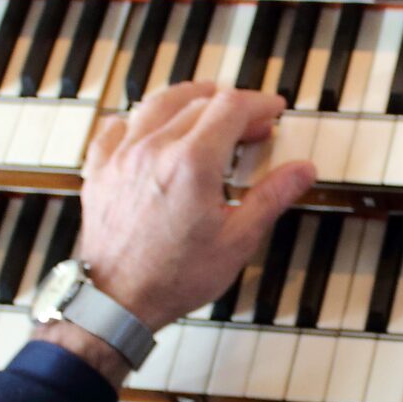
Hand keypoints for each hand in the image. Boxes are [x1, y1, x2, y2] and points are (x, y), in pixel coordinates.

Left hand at [75, 82, 314, 332]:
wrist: (117, 301)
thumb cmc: (173, 278)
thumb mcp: (237, 241)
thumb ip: (271, 197)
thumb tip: (302, 171)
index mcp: (192, 163)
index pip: (231, 107)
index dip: (258, 102)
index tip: (272, 109)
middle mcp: (154, 149)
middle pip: (198, 101)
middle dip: (231, 106)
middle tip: (251, 125)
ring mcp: (122, 157)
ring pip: (157, 104)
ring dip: (188, 100)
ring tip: (206, 109)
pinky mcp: (100, 170)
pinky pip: (116, 127)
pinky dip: (139, 121)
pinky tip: (149, 129)